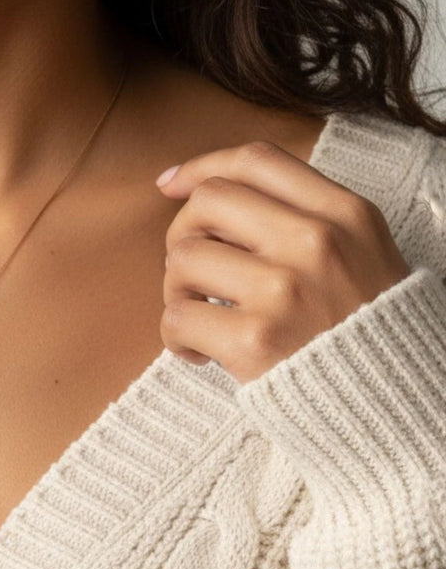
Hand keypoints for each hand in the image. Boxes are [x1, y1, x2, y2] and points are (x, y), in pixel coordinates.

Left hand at [156, 139, 411, 383]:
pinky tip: (200, 352)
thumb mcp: (359, 252)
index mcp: (344, 213)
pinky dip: (175, 337)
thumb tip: (203, 188)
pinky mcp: (254, 339)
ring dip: (177, 290)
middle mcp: (315, 242)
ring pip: (182, 258)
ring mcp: (283, 289)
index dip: (202, 167)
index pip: (256, 161)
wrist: (398, 407)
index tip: (171, 185)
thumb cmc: (362, 330)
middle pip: (208, 202)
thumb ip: (300, 216)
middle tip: (194, 272)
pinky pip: (176, 316)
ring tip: (203, 315)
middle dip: (183, 232)